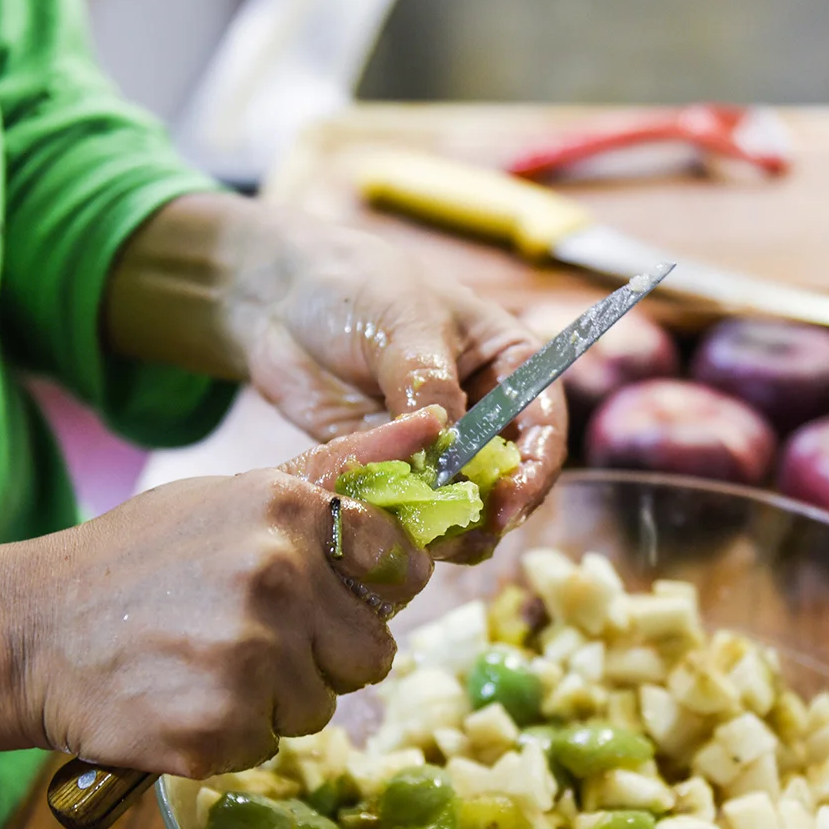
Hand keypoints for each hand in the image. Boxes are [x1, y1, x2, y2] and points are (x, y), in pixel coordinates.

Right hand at [6, 410, 443, 778]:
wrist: (26, 633)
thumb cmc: (135, 562)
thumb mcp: (235, 496)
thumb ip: (341, 470)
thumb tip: (436, 423)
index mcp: (288, 512)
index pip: (398, 565)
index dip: (370, 589)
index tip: (330, 595)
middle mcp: (278, 579)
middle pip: (371, 651)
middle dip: (324, 654)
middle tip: (249, 638)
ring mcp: (250, 659)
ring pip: (320, 706)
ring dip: (275, 699)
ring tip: (205, 665)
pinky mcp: (220, 728)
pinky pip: (268, 746)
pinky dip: (231, 734)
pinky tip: (182, 699)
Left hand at [106, 195, 568, 561]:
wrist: (286, 297)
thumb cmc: (362, 288)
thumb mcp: (406, 324)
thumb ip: (428, 386)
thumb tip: (447, 452)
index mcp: (511, 367)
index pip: (542, 429)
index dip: (532, 472)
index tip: (507, 505)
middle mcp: (484, 413)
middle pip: (507, 479)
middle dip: (489, 512)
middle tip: (461, 537)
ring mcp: (439, 445)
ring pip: (459, 503)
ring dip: (446, 527)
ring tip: (421, 541)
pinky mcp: (394, 468)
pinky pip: (408, 507)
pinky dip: (401, 523)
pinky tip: (383, 530)